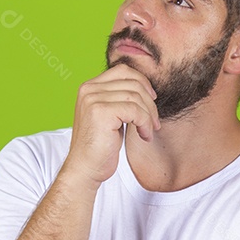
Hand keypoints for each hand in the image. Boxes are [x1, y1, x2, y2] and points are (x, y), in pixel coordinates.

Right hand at [61, 63, 159, 187]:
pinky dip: (145, 124)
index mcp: (89, 87)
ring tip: (148, 131)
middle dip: (150, 102)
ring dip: (149, 116)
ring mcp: (93, 99)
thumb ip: (119, 98)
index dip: (142, 82)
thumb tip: (147, 88)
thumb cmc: (100, 146)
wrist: (85, 169)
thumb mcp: (109, 116)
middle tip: (154, 122)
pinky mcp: (101, 112)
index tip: (152, 100)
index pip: (123, 70)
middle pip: (133, 82)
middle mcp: (89, 89)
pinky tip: (144, 136)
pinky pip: (136, 111)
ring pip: (136, 97)